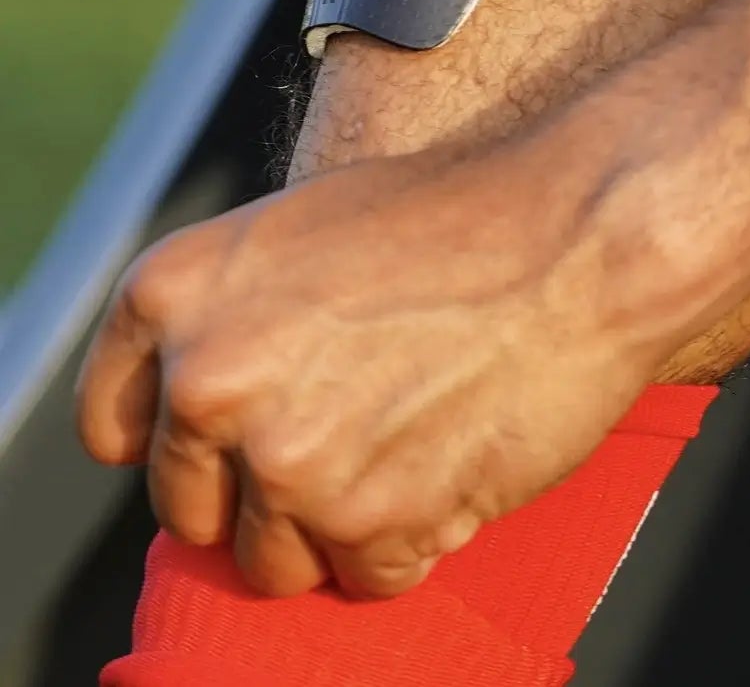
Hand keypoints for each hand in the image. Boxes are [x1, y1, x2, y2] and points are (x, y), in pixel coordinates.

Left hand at [74, 143, 664, 598]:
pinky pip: (369, 578)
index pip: (116, 425)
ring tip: (418, 441)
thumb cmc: (470, 216)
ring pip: (276, 560)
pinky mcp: (369, 525)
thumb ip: (239, 316)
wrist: (587, 233)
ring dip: (342, 524)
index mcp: (176, 293)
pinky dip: (416, 539)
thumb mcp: (313, 227)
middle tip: (359, 428)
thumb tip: (217, 412)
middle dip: (270, 485)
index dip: (186, 437)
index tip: (236, 436)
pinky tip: (458, 461)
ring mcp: (287, 463)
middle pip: (196, 508)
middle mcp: (209, 384)